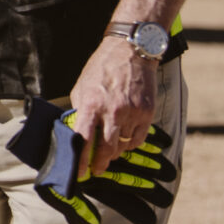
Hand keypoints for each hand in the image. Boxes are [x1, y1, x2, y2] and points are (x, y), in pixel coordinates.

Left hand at [66, 34, 158, 177]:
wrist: (130, 50)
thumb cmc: (101, 68)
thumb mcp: (81, 87)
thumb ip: (80, 110)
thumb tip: (76, 132)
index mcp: (90, 104)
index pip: (83, 140)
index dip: (80, 160)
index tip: (78, 173)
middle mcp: (112, 111)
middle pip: (106, 148)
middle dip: (100, 163)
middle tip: (96, 170)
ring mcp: (132, 112)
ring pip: (123, 145)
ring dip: (115, 153)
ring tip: (109, 154)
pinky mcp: (147, 112)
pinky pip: (138, 138)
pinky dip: (130, 144)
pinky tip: (124, 143)